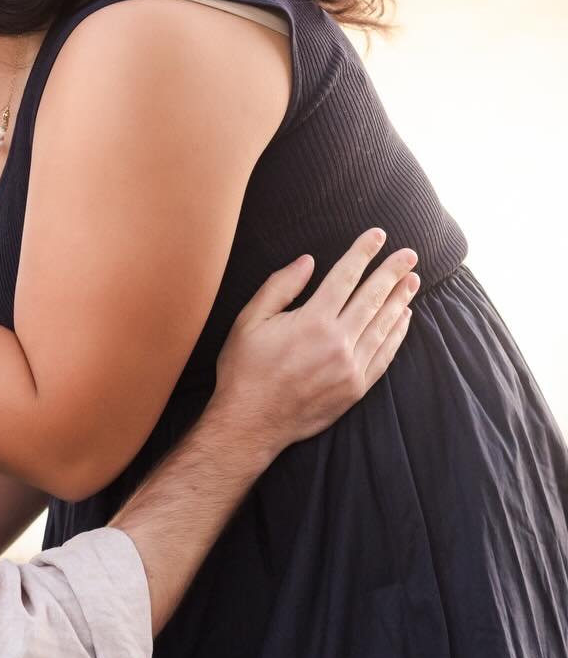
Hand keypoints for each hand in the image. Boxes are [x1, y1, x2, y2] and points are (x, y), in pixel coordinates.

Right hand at [211, 229, 418, 459]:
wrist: (251, 422)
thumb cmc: (244, 370)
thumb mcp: (249, 321)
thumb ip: (279, 287)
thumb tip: (308, 261)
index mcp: (311, 321)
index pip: (345, 277)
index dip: (363, 253)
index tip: (377, 235)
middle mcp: (337, 342)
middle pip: (372, 298)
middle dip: (392, 272)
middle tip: (410, 255)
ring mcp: (350, 367)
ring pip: (384, 326)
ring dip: (400, 300)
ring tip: (413, 281)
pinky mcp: (356, 388)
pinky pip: (384, 355)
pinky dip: (397, 335)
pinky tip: (404, 319)